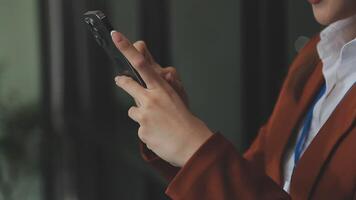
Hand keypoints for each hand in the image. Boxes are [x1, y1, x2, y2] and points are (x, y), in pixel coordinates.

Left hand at [112, 31, 212, 166]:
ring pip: (133, 110)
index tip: (117, 37)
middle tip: (119, 79)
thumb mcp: (177, 98)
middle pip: (128, 84)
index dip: (128, 49)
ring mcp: (145, 116)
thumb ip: (163, 89)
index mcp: (162, 89)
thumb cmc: (185, 120)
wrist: (191, 144)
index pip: (142, 65)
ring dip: (141, 114)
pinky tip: (159, 134)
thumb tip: (155, 82)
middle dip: (122, 81)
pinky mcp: (142, 131)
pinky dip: (147, 130)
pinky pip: (140, 128)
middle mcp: (151, 100)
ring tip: (157, 122)